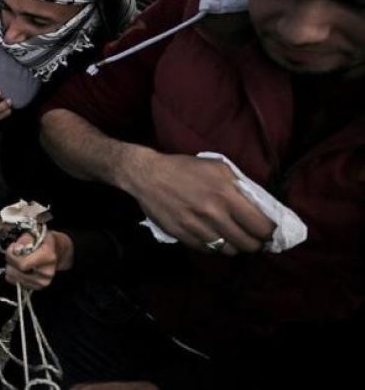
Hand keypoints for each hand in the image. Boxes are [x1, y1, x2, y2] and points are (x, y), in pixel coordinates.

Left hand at [3, 231, 72, 290]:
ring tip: (18, 260)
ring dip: (11, 268)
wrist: (57, 251)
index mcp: (48, 256)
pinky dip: (15, 275)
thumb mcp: (35, 234)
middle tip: (13, 254)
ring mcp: (43, 282)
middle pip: (16, 272)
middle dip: (10, 262)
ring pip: (14, 278)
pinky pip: (18, 283)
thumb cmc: (44, 242)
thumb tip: (16, 249)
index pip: (22, 264)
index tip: (12, 248)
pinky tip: (21, 268)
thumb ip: (24, 240)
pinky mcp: (38, 287)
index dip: (11, 256)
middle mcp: (47, 271)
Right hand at [124, 152, 274, 254]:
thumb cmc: (184, 168)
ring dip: (234, 246)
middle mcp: (214, 214)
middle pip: (247, 244)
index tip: (269, 231)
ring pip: (228, 250)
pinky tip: (213, 236)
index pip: (260, 226)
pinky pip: (208, 250)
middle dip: (255, 243)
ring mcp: (197, 227)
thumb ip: (239, 186)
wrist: (147, 175)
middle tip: (253, 237)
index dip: (269, 232)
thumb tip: (259, 205)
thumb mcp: (218, 167)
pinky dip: (214, 246)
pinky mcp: (183, 235)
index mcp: (226, 195)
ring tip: (233, 237)